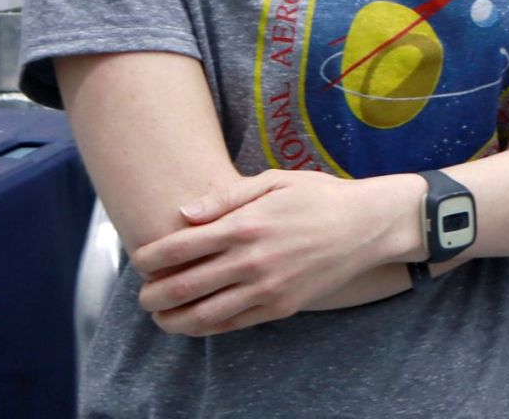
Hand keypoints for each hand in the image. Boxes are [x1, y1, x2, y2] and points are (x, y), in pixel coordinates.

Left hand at [131, 168, 421, 335]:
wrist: (367, 225)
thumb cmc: (319, 196)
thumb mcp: (274, 182)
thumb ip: (225, 198)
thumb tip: (183, 214)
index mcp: (244, 225)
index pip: (178, 248)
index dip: (149, 257)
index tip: (140, 260)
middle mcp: (250, 260)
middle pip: (181, 286)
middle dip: (152, 294)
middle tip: (144, 293)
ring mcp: (265, 288)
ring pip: (201, 315)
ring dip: (172, 319)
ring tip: (161, 315)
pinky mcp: (279, 307)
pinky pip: (231, 325)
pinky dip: (205, 327)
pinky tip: (194, 322)